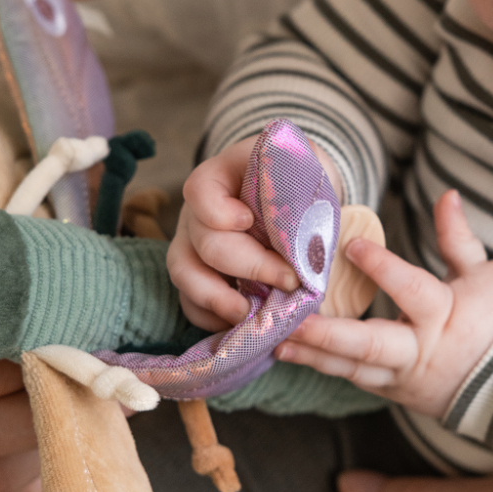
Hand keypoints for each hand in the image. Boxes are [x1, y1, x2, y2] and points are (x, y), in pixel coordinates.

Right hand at [167, 135, 342, 329]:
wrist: (290, 197)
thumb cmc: (293, 180)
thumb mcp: (303, 168)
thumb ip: (301, 185)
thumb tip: (307, 231)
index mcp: (219, 178)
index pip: (200, 192)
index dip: (218, 211)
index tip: (248, 221)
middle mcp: (197, 213)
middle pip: (205, 242)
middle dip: (249, 266)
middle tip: (289, 280)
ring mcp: (192, 246)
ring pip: (185, 274)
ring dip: (217, 298)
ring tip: (249, 313)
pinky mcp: (198, 276)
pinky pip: (189, 301)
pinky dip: (211, 317)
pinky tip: (240, 323)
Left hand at [276, 190, 492, 416]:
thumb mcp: (485, 274)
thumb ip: (457, 238)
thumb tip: (448, 194)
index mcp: (445, 316)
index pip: (412, 290)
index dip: (383, 268)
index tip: (351, 245)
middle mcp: (420, 351)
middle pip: (370, 345)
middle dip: (329, 335)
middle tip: (293, 322)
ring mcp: (403, 376)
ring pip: (354, 369)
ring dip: (314, 356)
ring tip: (277, 342)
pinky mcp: (392, 390)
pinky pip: (353, 377)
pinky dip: (324, 366)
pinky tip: (293, 352)